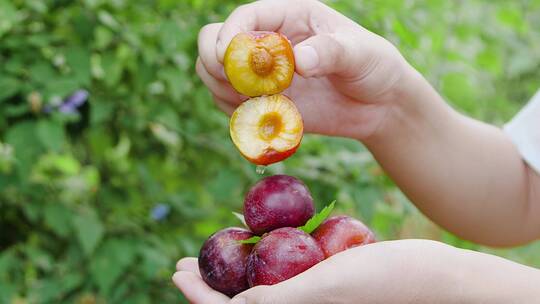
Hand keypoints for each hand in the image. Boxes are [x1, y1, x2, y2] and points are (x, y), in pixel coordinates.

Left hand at [173, 239, 539, 303]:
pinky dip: (267, 258)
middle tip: (184, 262)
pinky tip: (260, 240)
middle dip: (210, 285)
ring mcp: (314, 299)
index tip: (175, 271)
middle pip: (242, 303)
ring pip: (262, 286)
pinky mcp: (328, 283)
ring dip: (235, 269)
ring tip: (217, 249)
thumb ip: (279, 300)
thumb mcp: (329, 286)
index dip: (198, 296)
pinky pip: (287, 274)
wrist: (439, 276)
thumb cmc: (390, 280)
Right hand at [196, 0, 414, 139]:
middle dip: (215, 62)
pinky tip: (264, 117)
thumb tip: (298, 60)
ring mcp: (261, 75)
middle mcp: (267, 43)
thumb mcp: (360, 52)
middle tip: (240, 85)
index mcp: (288, 17)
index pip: (245, 17)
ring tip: (258, 102)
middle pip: (213, 42)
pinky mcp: (263, 103)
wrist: (378, 106)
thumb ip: (331, 52)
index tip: (229, 56)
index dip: (229, 34)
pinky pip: (230, 106)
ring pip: (214, 76)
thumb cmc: (373, 66)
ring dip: (223, 90)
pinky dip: (236, 114)